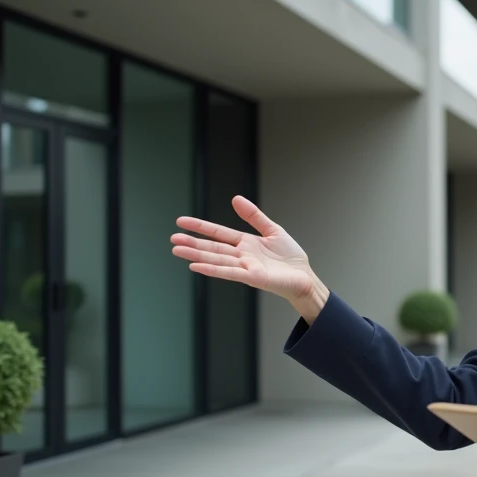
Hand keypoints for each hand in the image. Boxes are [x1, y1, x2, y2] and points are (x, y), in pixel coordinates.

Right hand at [171, 196, 327, 318]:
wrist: (305, 276)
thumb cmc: (290, 257)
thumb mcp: (272, 230)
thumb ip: (253, 216)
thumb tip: (235, 199)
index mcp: (244, 243)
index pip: (217, 233)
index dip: (200, 226)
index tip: (181, 221)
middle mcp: (241, 256)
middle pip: (212, 247)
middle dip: (192, 243)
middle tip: (172, 239)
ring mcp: (244, 267)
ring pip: (216, 259)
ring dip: (196, 255)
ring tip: (177, 250)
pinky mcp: (252, 278)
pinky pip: (229, 272)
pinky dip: (212, 269)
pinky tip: (196, 265)